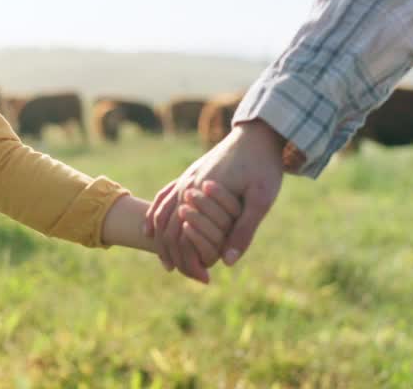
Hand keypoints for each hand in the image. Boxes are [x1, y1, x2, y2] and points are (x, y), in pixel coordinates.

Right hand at [145, 119, 286, 282]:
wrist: (257, 134)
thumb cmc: (262, 166)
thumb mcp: (261, 199)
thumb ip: (243, 230)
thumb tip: (227, 261)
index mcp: (201, 194)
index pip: (183, 236)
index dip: (190, 260)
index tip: (203, 279)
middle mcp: (187, 186)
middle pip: (167, 228)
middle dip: (172, 255)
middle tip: (182, 274)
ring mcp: (185, 179)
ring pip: (161, 214)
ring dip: (160, 240)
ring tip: (167, 262)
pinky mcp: (189, 175)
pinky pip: (163, 197)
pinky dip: (154, 216)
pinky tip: (150, 229)